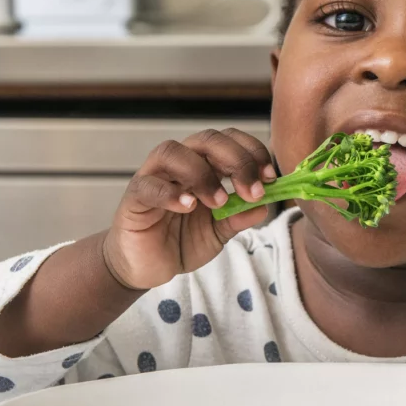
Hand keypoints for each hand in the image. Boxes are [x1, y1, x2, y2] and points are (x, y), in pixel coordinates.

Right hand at [103, 128, 275, 289]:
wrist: (147, 266)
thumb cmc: (182, 240)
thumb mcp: (219, 231)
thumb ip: (238, 217)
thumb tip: (264, 206)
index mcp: (204, 165)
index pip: (230, 140)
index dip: (252, 152)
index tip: (270, 178)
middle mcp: (180, 163)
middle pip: (207, 140)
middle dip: (237, 161)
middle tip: (253, 192)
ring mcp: (154, 176)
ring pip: (173, 152)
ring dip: (202, 173)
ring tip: (218, 202)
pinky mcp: (134, 197)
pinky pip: (149, 185)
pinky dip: (171, 193)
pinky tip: (188, 206)